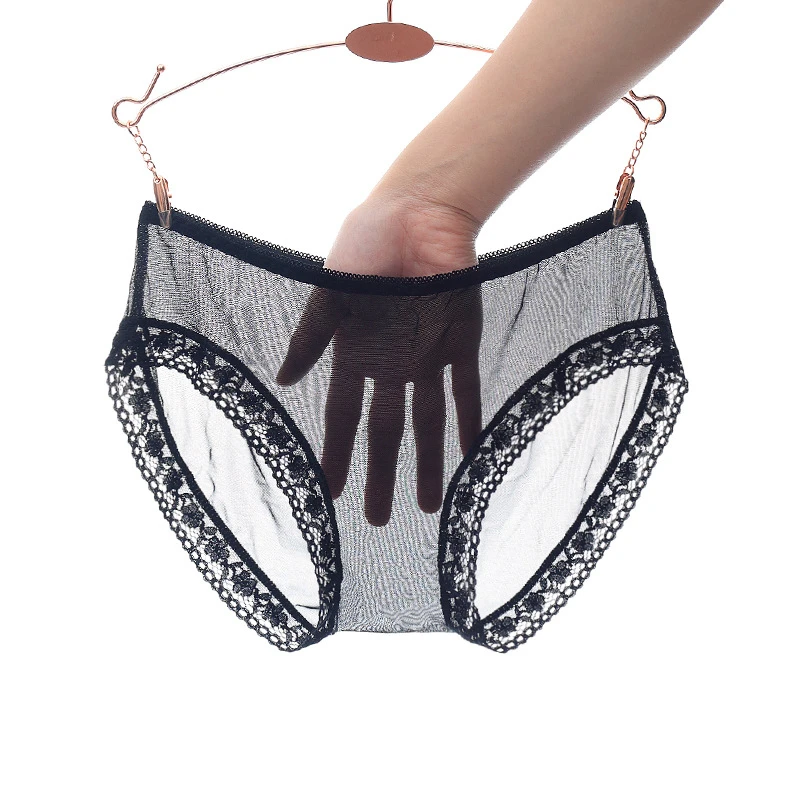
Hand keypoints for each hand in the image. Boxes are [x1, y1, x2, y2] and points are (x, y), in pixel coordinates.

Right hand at [275, 190, 483, 525]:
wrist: (419, 209)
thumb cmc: (366, 244)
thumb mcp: (329, 294)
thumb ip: (311, 339)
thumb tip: (281, 381)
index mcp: (357, 353)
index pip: (343, 417)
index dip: (336, 454)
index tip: (329, 492)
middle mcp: (393, 363)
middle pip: (387, 432)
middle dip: (383, 474)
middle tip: (381, 520)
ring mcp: (429, 356)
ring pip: (429, 422)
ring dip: (429, 463)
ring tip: (429, 505)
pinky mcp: (463, 341)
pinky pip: (469, 390)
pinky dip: (471, 422)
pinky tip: (470, 456)